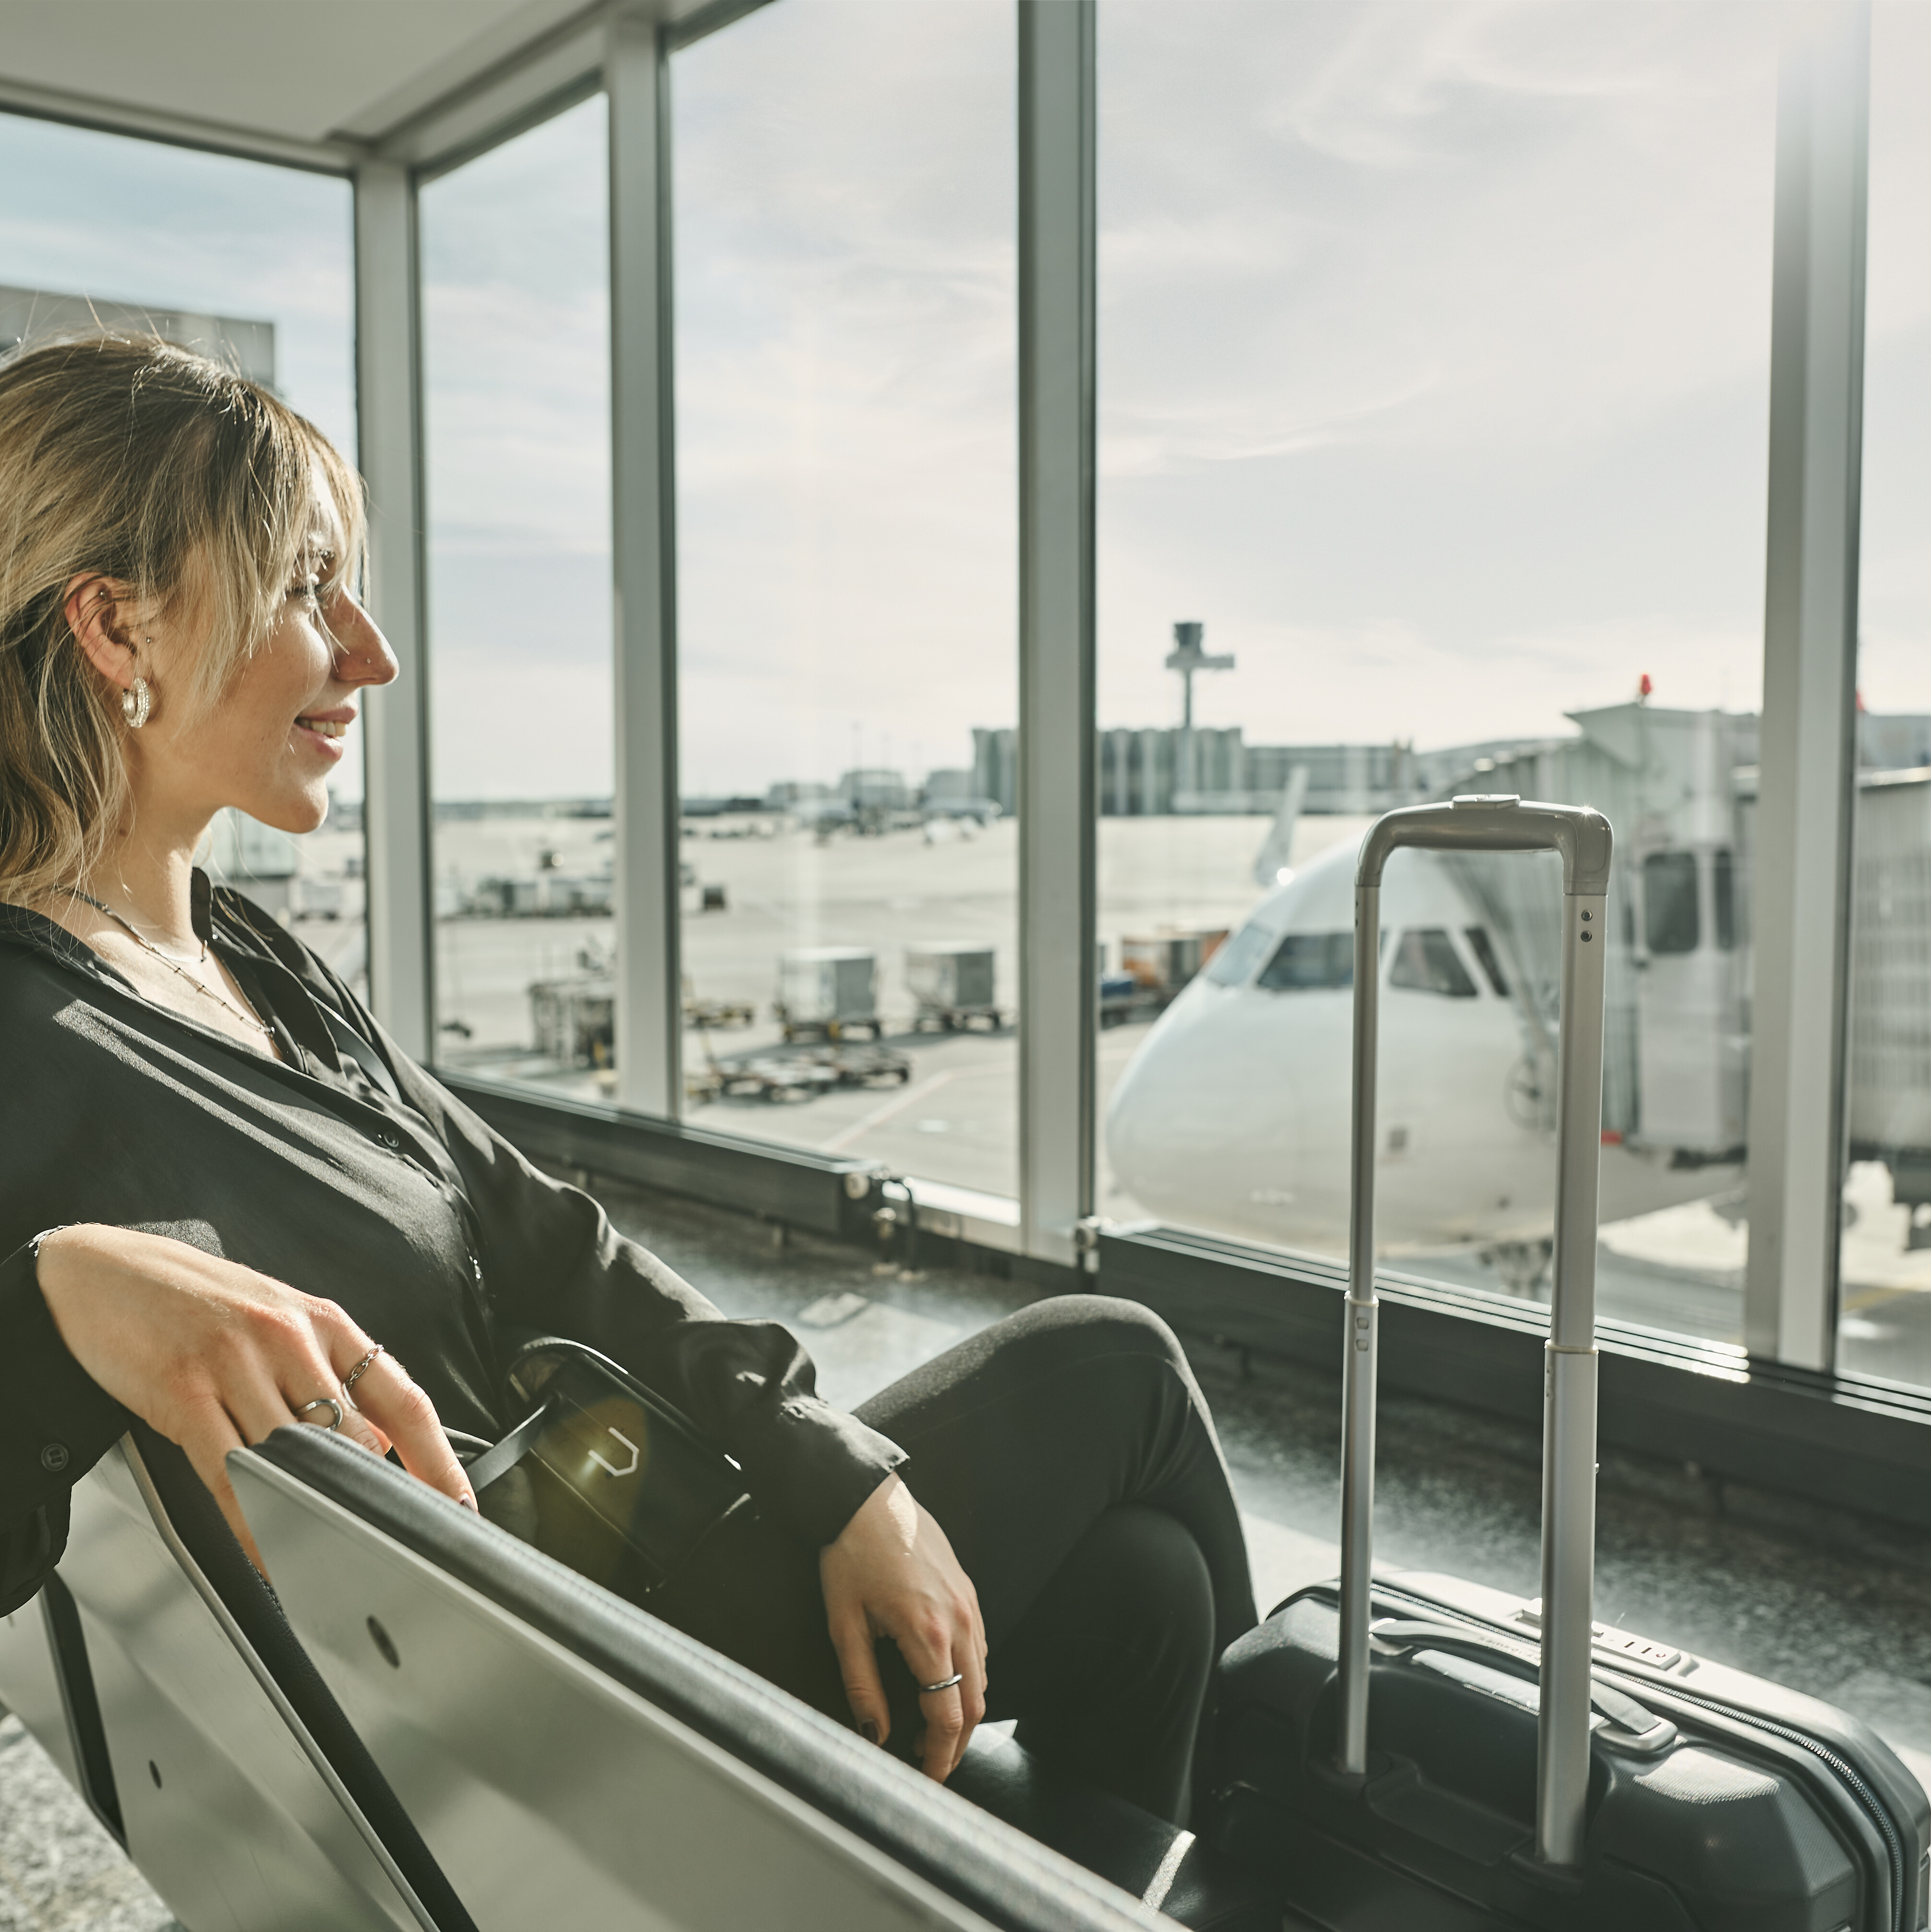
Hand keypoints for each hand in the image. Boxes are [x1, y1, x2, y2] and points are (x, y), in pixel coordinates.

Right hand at [35, 1224, 475, 1573]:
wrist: (103, 1272)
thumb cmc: (195, 1301)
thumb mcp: (278, 1322)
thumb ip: (325, 1375)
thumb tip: (372, 1446)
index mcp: (327, 1324)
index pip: (404, 1400)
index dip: (439, 1460)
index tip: (457, 1506)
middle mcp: (293, 1340)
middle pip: (355, 1441)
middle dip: (365, 1500)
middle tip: (375, 1547)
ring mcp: (239, 1364)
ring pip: (296, 1460)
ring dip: (312, 1518)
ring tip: (327, 1562)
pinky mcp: (185, 1390)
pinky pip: (231, 1473)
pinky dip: (253, 1523)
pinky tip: (268, 1555)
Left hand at [820, 1472, 986, 1781]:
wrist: (866, 1498)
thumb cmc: (850, 1555)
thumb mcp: (844, 1625)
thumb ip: (862, 1686)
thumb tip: (874, 1734)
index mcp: (927, 1634)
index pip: (947, 1716)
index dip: (938, 1757)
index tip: (925, 1777)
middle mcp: (958, 1621)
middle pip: (975, 1703)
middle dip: (956, 1743)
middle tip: (931, 1765)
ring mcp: (968, 1604)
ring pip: (983, 1676)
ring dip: (965, 1710)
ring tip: (934, 1730)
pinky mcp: (967, 1590)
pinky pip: (980, 1646)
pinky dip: (969, 1676)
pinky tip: (944, 1682)